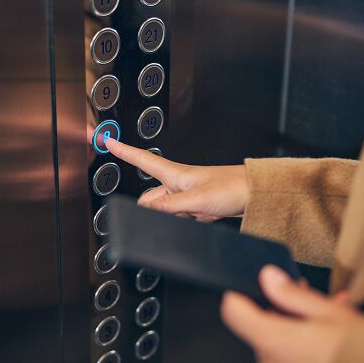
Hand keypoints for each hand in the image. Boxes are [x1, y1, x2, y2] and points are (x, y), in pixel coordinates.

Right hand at [105, 138, 248, 221]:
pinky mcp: (196, 208)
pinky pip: (179, 218)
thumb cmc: (232, 187)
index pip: (143, 159)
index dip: (124, 150)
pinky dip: (183, 222)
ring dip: (171, 217)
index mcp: (175, 174)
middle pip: (150, 197)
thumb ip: (169, 205)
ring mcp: (187, 196)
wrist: (256, 195)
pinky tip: (195, 222)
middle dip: (152, 209)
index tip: (107, 140)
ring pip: (165, 210)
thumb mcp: (196, 199)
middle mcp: (179, 184)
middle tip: (173, 212)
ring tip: (193, 215)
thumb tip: (145, 210)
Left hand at [220, 266, 356, 362]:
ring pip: (280, 355)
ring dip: (301, 339)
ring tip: (337, 330)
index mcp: (275, 345)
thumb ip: (291, 295)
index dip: (242, 295)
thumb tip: (269, 278)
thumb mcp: (331, 313)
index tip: (254, 288)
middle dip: (287, 317)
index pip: (233, 312)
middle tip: (318, 306)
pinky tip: (336, 354)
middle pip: (261, 334)